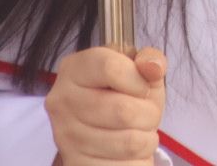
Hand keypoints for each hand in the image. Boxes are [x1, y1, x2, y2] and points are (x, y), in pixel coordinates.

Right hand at [46, 45, 166, 165]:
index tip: (143, 87)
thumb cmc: (125, 98)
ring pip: (130, 142)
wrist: (107, 138)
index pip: (109, 67)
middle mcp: (62, 101)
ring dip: (146, 138)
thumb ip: (150, 60)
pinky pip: (126, 165)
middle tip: (145, 114)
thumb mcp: (140, 74)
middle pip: (123, 110)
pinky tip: (129, 151)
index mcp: (74, 69)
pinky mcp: (77, 164)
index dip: (138, 80)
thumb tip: (154, 66)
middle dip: (149, 114)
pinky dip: (139, 159)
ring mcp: (67, 137)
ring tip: (137, 131)